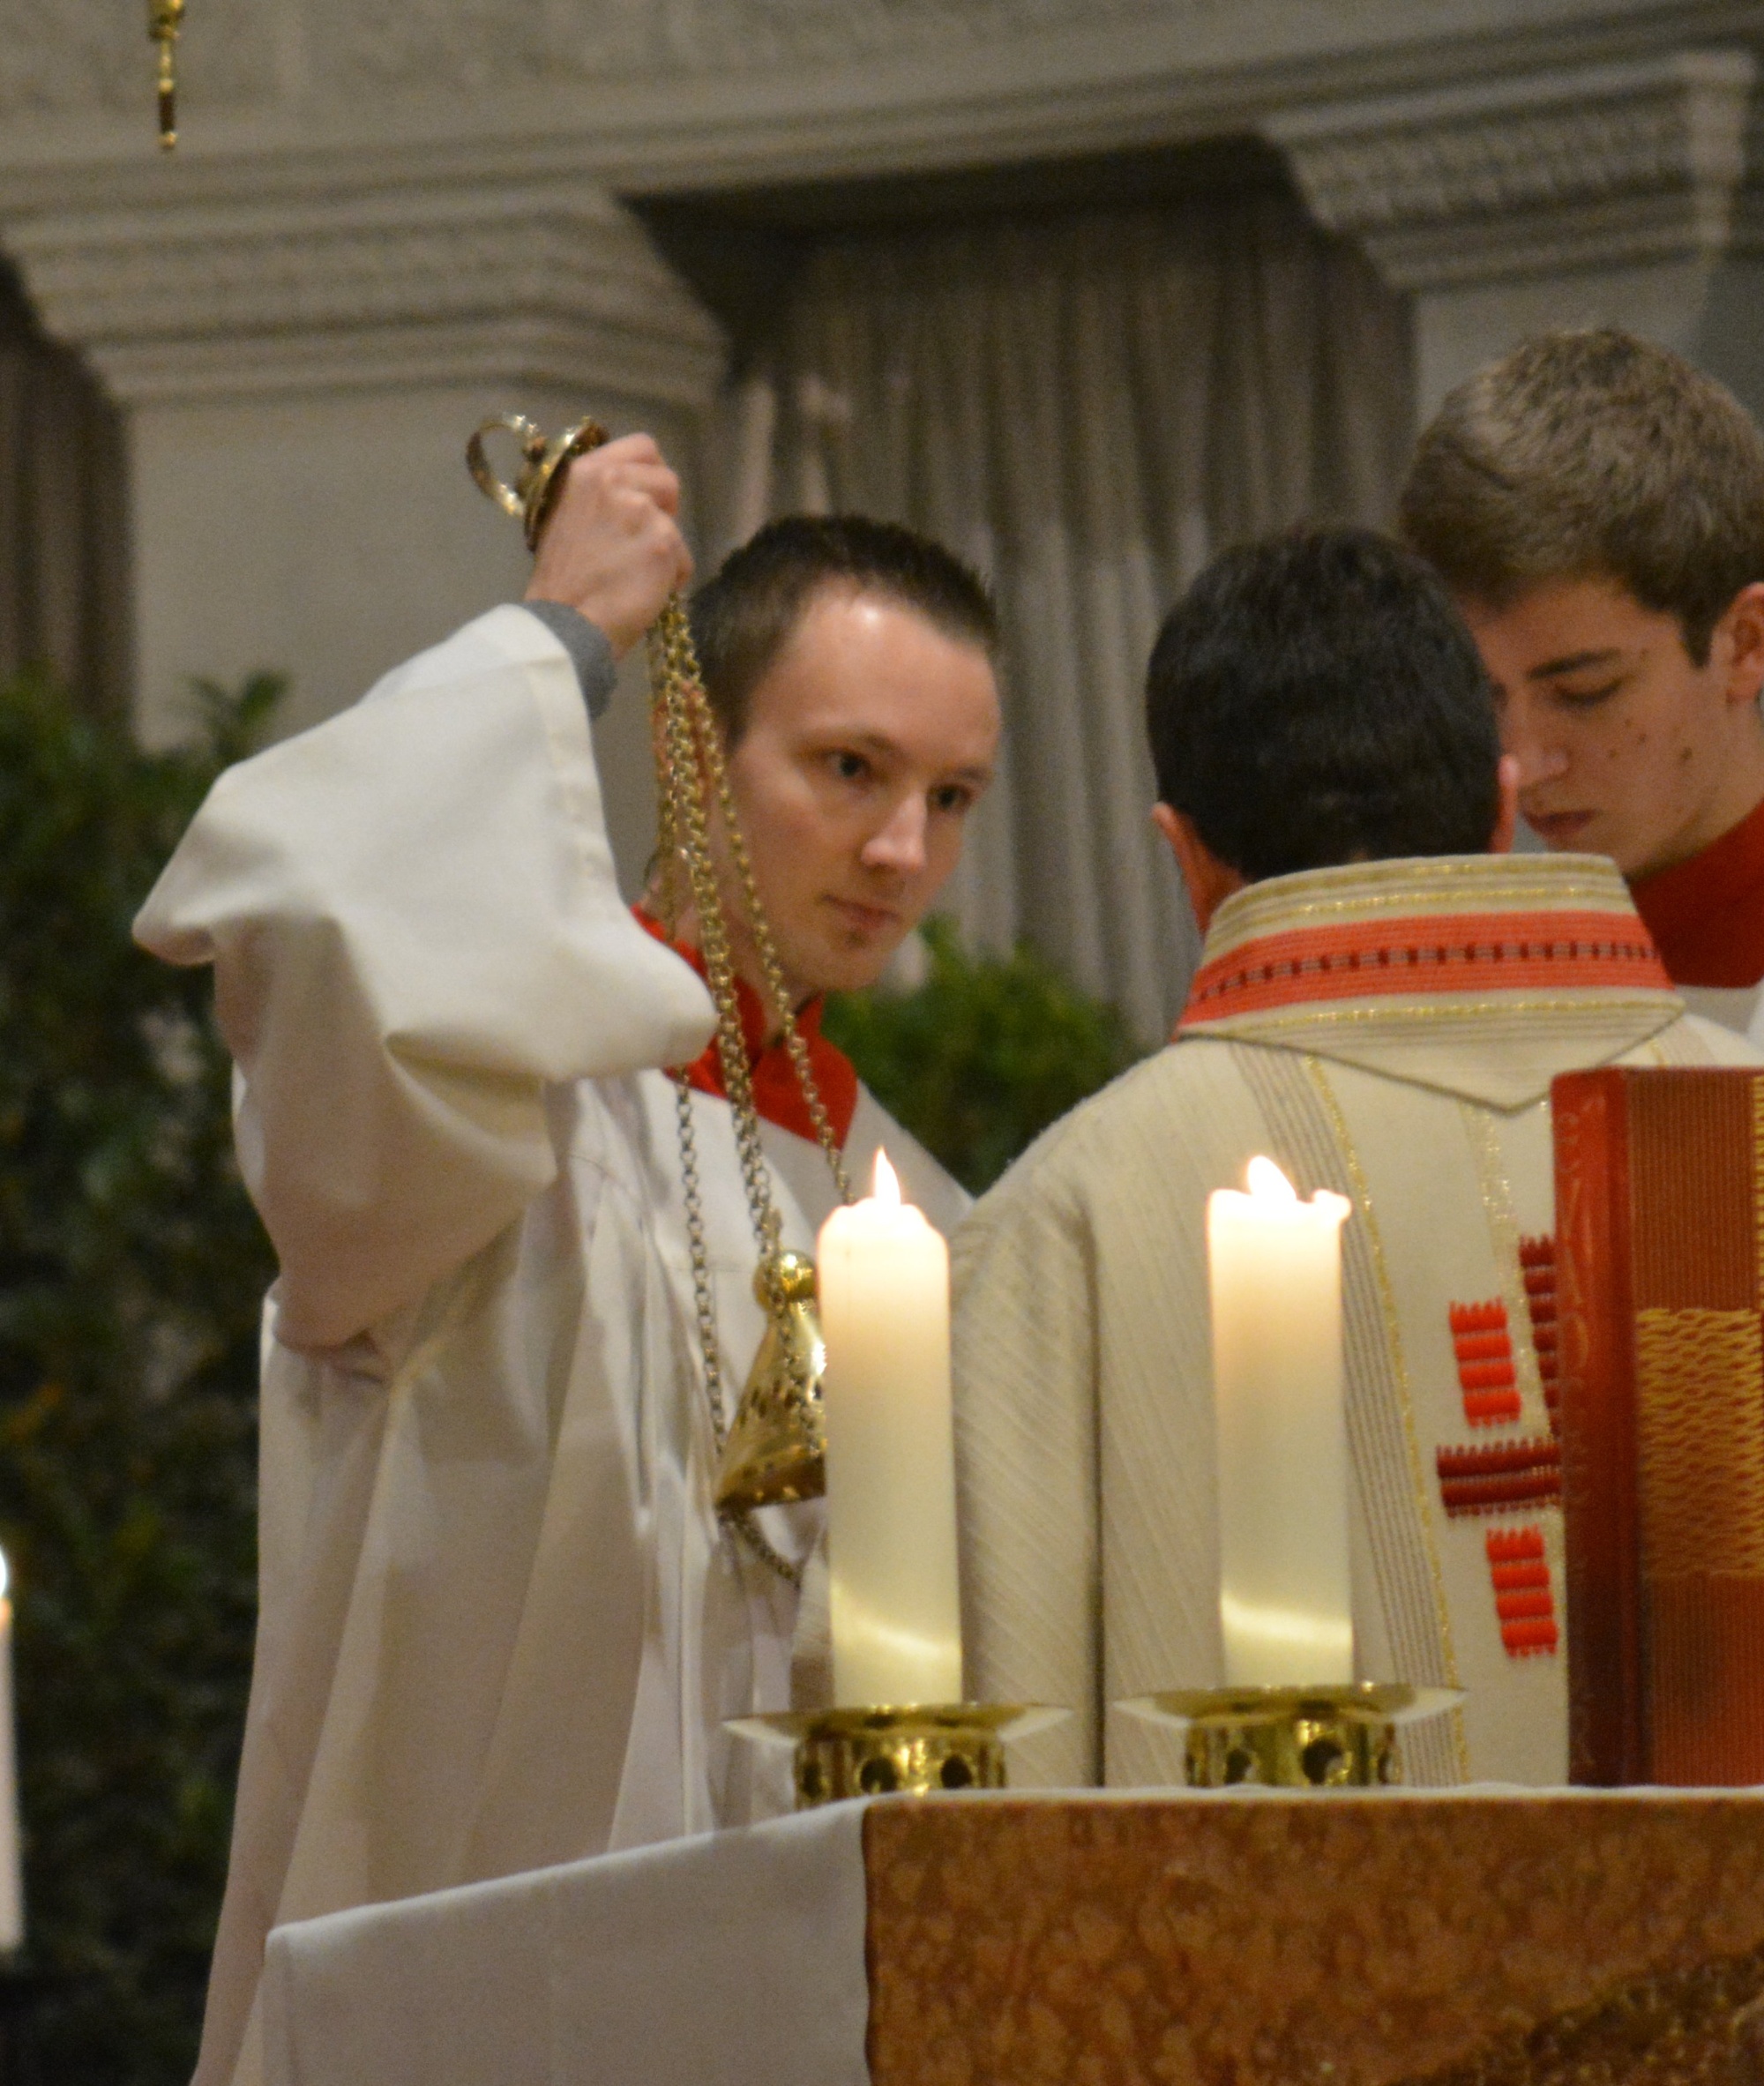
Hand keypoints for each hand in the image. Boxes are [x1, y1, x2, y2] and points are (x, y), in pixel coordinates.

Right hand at [525, 433, 692, 657]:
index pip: (641, 446)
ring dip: (667, 548)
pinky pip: (683, 558)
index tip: (646, 500)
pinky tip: (645, 593)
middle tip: (643, 542)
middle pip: (668, 478)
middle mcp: (611, 480)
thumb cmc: (562, 583)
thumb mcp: (565, 519)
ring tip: (638, 574)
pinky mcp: (662, 540)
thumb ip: (598, 498)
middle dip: (664, 510)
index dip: (651, 473)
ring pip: (676, 522)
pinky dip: (672, 578)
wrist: (565, 625)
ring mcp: (639, 508)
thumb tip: (631, 496)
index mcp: (583, 471)